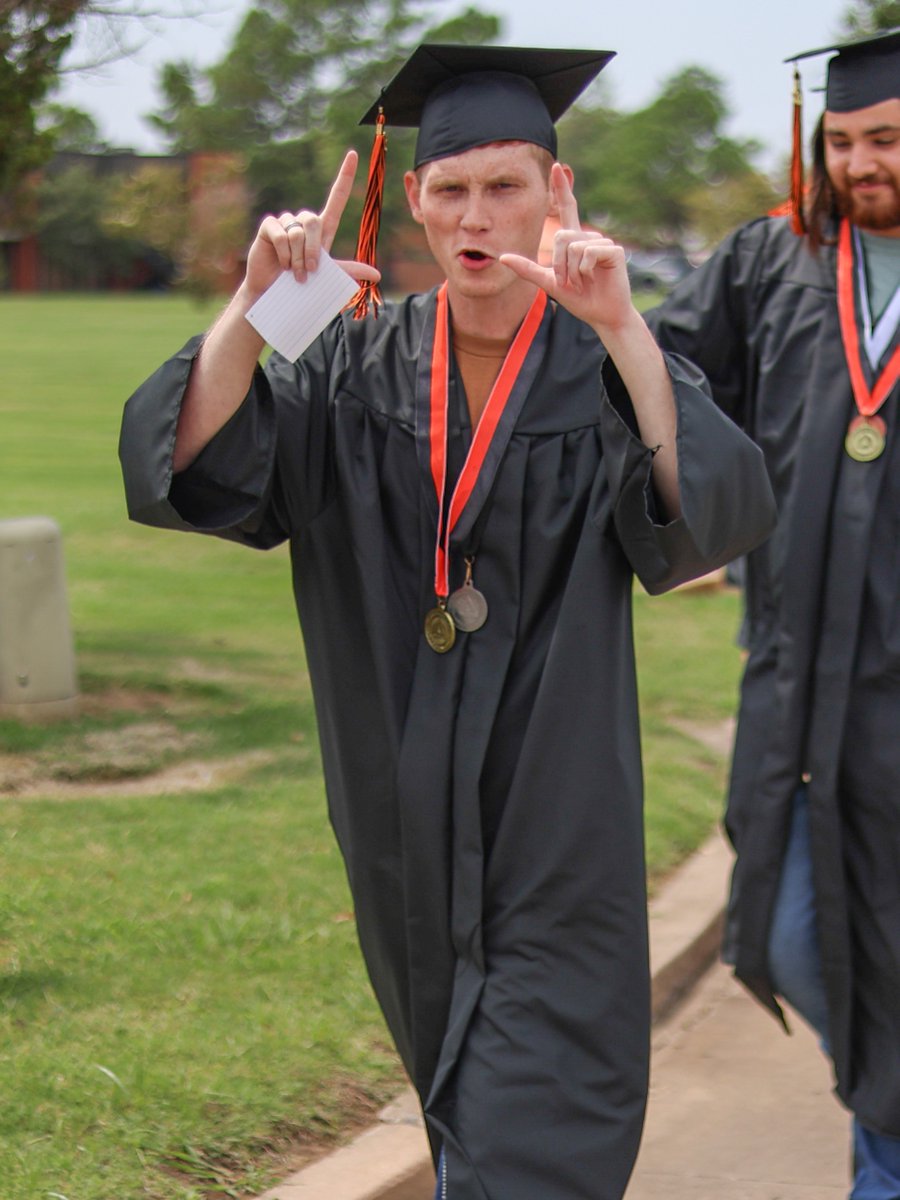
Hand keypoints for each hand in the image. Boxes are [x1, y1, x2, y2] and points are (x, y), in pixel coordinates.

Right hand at [243, 150, 380, 297]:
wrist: (274, 293)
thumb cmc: (302, 285)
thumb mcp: (328, 276)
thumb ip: (349, 270)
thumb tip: (377, 275)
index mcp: (323, 230)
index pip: (336, 198)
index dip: (345, 176)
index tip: (353, 155)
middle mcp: (304, 222)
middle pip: (314, 221)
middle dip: (312, 250)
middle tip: (309, 273)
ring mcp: (286, 222)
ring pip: (297, 231)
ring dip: (298, 257)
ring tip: (294, 273)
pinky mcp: (269, 227)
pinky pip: (281, 234)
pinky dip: (284, 253)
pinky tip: (281, 264)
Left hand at [499, 163, 634, 335]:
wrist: (602, 315)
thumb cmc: (580, 299)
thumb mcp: (549, 283)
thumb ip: (528, 268)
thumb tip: (502, 257)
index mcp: (574, 241)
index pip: (567, 208)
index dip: (561, 188)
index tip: (556, 167)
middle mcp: (588, 237)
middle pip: (562, 236)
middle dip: (559, 264)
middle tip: (570, 281)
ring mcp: (602, 242)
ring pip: (574, 246)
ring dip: (573, 271)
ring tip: (584, 281)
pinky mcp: (613, 250)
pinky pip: (588, 252)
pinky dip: (585, 270)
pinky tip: (594, 278)